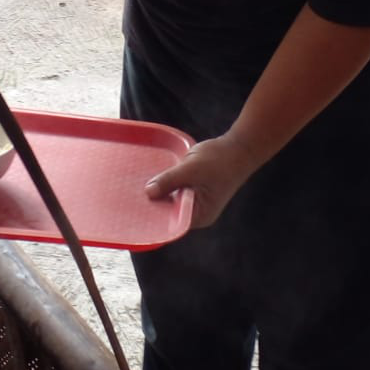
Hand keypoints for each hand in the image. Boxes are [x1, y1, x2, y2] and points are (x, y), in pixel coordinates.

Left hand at [144, 132, 264, 228]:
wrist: (239, 147)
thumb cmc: (219, 160)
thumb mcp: (191, 170)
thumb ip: (169, 181)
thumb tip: (148, 193)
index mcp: (200, 215)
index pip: (171, 223)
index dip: (153, 216)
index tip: (134, 210)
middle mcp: (197, 212)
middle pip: (170, 213)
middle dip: (153, 204)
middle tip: (130, 197)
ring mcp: (197, 201)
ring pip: (171, 200)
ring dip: (159, 193)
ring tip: (135, 189)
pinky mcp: (195, 189)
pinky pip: (176, 190)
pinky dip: (167, 185)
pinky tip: (152, 179)